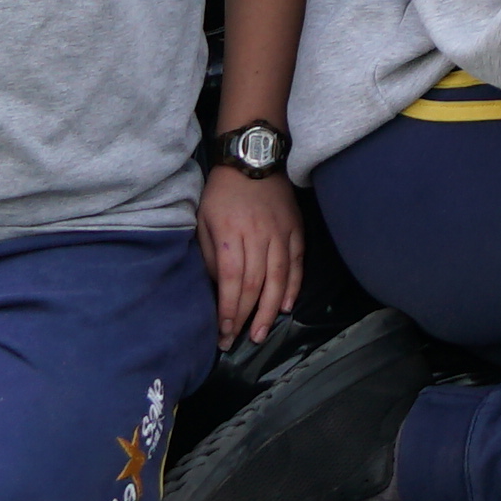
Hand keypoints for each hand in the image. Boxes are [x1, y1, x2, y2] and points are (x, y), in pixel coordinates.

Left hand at [198, 154, 307, 344]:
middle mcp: (259, 238)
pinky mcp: (296, 230)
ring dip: (269, 310)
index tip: (222, 333)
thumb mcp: (203, 219)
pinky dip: (292, 287)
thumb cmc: (222, 191)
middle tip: (239, 341)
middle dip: (245, 318)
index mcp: (232, 235)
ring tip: (260, 333)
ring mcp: (281, 235)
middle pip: (254, 286)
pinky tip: (285, 306)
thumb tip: (218, 287)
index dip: (228, 311)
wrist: (253, 158)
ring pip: (278, 280)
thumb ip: (209, 254)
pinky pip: (297, 264)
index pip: (231, 282)